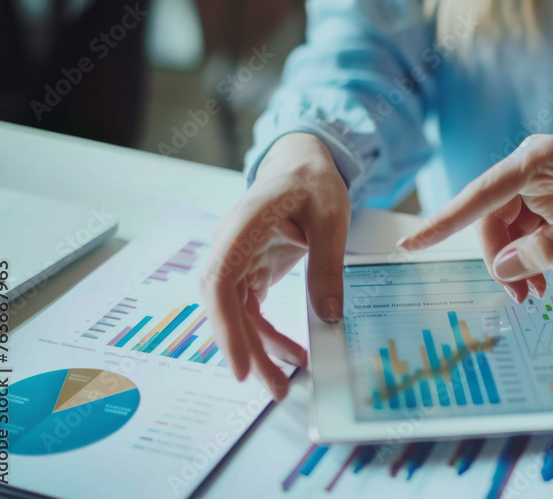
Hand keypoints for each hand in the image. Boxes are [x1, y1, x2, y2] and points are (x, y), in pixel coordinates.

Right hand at [200, 133, 350, 399]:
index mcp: (242, 227)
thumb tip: (329, 317)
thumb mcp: (331, 219)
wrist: (302, 164)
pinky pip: (249, 310)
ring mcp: (234, 260)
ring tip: (285, 382)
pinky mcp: (247, 270)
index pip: (220, 283)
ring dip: (257, 349)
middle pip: (224, 307)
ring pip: (235, 314)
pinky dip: (266, 334)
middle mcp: (228, 247)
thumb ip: (327, 265)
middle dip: (246, 351)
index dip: (226, 327)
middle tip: (276, 388)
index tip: (240, 366)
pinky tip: (290, 353)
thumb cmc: (313, 182)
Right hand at [398, 135, 552, 301]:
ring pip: (512, 233)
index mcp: (537, 160)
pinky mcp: (551, 202)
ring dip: (526, 266)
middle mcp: (531, 169)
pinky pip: (534, 236)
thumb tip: (503, 271)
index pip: (479, 194)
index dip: (443, 221)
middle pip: (493, 221)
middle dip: (505, 262)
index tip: (410, 242)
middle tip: (522, 298)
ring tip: (544, 294)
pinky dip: (548, 259)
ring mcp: (540, 186)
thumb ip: (550, 248)